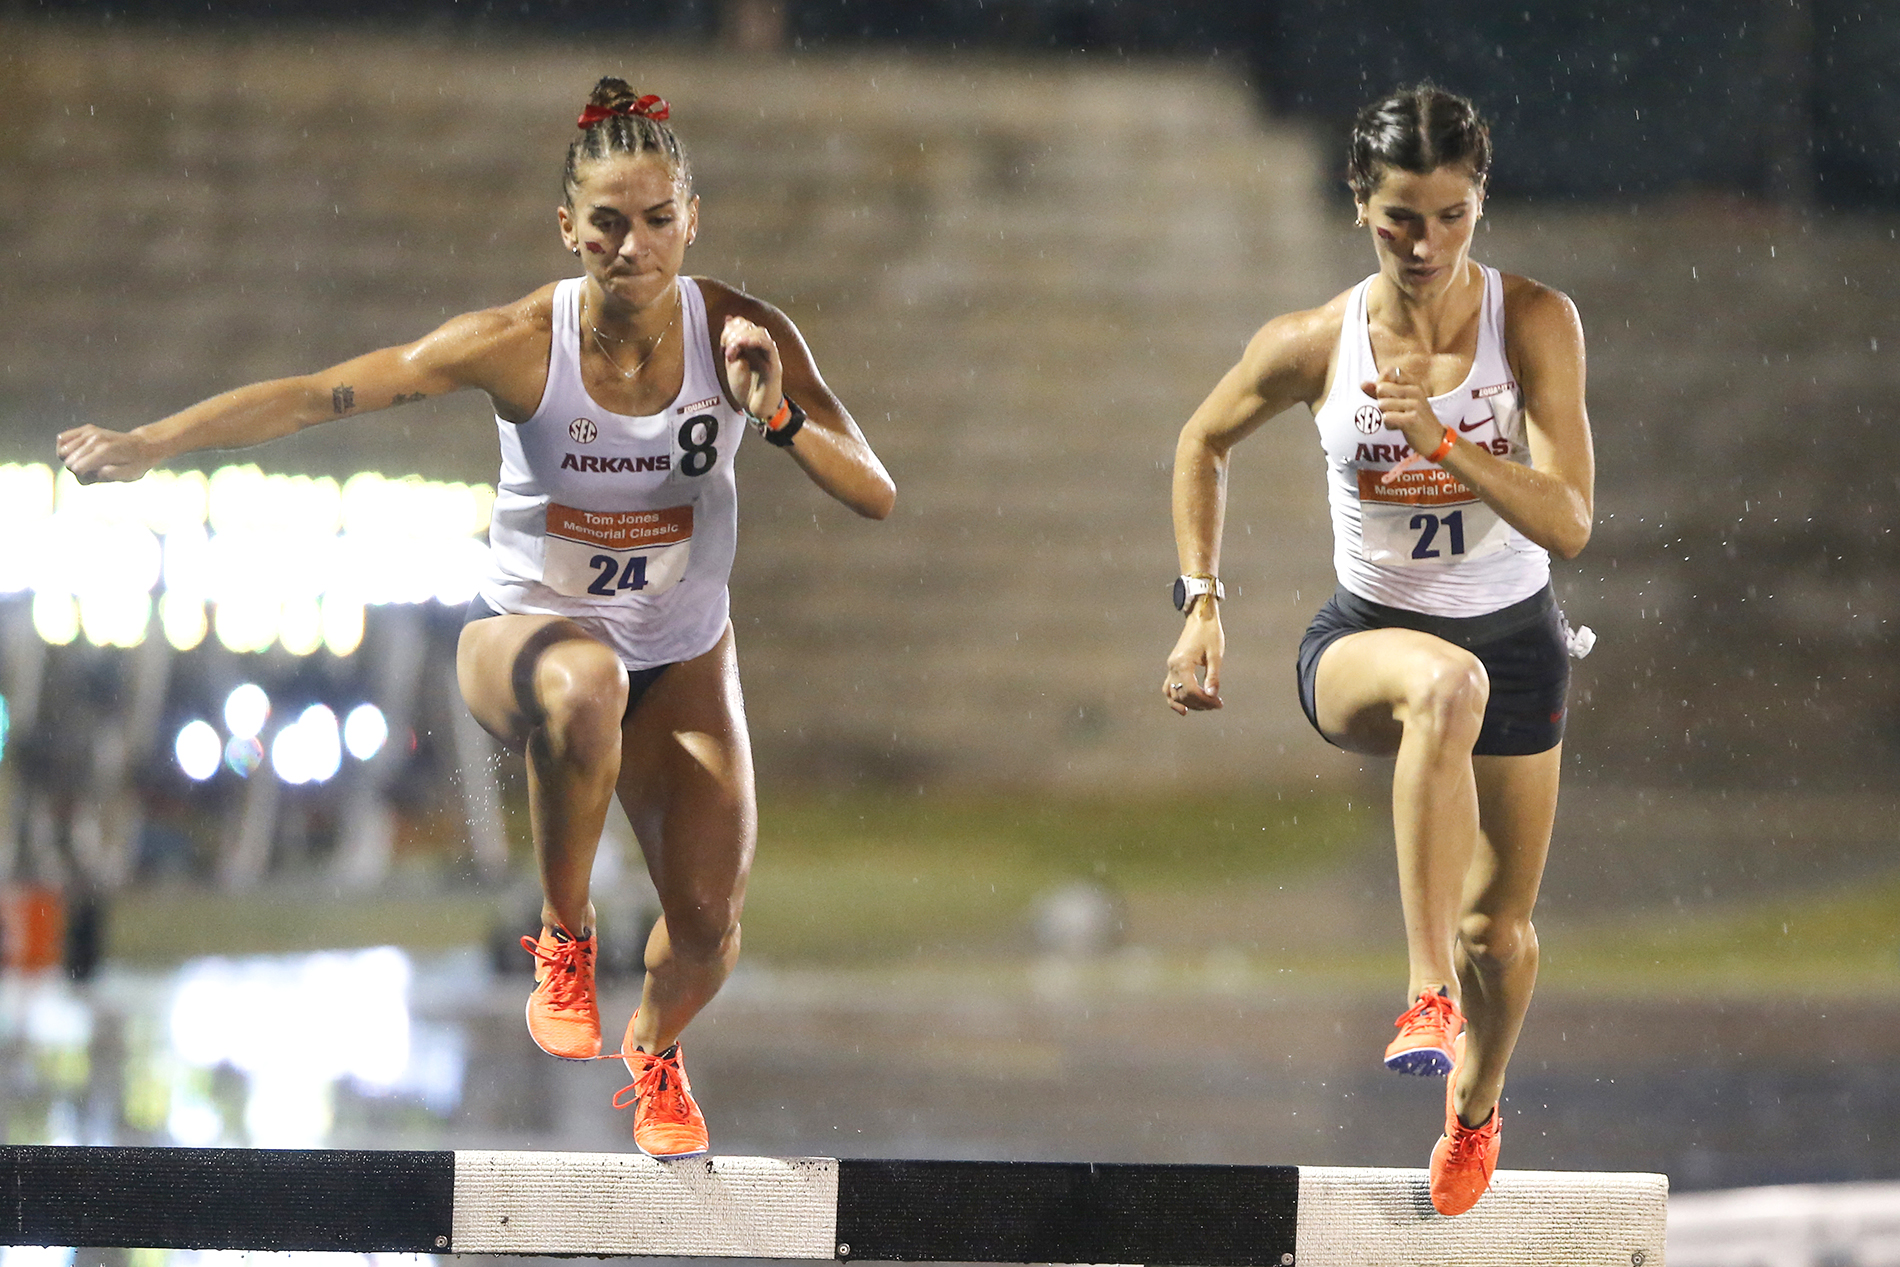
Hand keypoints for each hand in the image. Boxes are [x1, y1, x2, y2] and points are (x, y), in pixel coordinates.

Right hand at [56, 425, 157, 484]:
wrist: (142, 445)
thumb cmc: (136, 463)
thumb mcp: (130, 474)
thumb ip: (114, 474)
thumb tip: (100, 471)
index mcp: (105, 452)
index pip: (77, 468)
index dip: (83, 477)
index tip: (95, 477)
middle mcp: (95, 439)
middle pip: (68, 461)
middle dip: (76, 470)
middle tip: (93, 470)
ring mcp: (89, 432)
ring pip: (62, 450)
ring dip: (70, 459)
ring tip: (86, 461)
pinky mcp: (86, 429)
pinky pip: (61, 438)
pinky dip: (64, 447)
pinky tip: (76, 452)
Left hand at [721, 315, 783, 418]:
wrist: (755, 409)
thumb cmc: (746, 389)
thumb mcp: (732, 363)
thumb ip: (730, 343)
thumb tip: (728, 319)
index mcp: (750, 346)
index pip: (742, 322)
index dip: (730, 328)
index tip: (722, 345)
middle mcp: (761, 347)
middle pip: (749, 325)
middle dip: (733, 333)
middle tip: (726, 350)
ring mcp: (769, 355)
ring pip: (760, 331)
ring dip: (742, 337)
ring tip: (731, 352)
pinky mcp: (774, 364)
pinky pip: (768, 345)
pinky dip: (754, 341)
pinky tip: (742, 345)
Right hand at [1163, 607, 1224, 715]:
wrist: (1200, 618)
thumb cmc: (1210, 634)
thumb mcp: (1215, 655)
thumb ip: (1213, 676)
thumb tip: (1212, 695)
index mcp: (1183, 663)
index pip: (1191, 690)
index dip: (1205, 701)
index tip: (1219, 703)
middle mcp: (1173, 667)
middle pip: (1182, 695)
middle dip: (1200, 704)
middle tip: (1217, 705)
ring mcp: (1171, 667)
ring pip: (1173, 694)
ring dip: (1188, 703)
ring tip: (1204, 707)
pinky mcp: (1173, 667)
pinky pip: (1169, 688)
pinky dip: (1175, 699)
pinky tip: (1185, 709)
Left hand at [1360, 366, 1443, 482]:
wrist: (1435, 439)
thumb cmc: (1414, 418)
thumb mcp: (1400, 401)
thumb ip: (1380, 391)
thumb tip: (1362, 383)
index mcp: (1413, 382)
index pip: (1388, 371)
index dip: (1381, 384)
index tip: (1391, 396)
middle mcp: (1415, 390)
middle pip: (1381, 388)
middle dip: (1382, 402)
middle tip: (1395, 411)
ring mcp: (1415, 404)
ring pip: (1382, 404)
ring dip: (1386, 416)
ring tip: (1400, 419)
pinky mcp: (1412, 419)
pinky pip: (1386, 418)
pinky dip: (1389, 426)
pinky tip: (1400, 427)